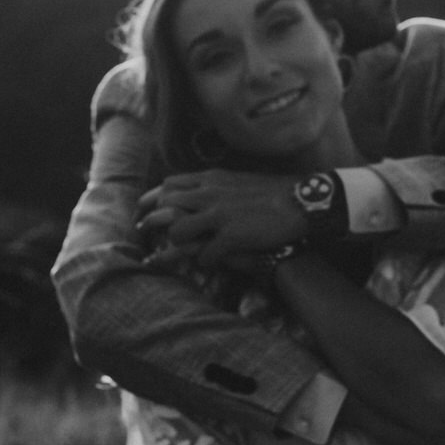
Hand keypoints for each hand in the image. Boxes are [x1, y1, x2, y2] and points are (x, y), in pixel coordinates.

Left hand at [137, 170, 308, 270]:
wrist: (302, 201)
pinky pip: (205, 254)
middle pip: (166, 205)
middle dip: (151, 221)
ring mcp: (220, 215)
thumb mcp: (239, 180)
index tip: (143, 209)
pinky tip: (207, 265)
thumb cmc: (274, 193)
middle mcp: (211, 194)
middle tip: (143, 234)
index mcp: (212, 179)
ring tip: (177, 252)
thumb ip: (216, 186)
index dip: (152, 197)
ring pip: (178, 230)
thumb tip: (201, 191)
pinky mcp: (231, 235)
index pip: (170, 183)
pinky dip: (203, 262)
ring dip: (175, 244)